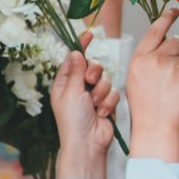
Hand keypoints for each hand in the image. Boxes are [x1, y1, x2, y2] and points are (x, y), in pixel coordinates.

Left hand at [51, 30, 119, 178]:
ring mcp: (93, 96)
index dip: (81, 46)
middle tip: (90, 81)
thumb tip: (74, 51)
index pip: (73, 59)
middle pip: (93, 66)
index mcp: (65, 83)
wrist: (88, 143)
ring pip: (105, 79)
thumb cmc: (73, 120)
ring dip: (102, 92)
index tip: (89, 35)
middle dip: (95, 73)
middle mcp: (79, 88)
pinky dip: (109, 102)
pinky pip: (114, 93)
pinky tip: (103, 113)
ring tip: (95, 105)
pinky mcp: (107, 103)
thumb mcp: (71, 91)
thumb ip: (75, 70)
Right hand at [125, 8, 178, 160]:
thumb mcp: (137, 79)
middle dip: (178, 50)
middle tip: (173, 68)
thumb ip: (149, 61)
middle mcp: (155, 59)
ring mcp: (172, 67)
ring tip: (172, 88)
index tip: (175, 10)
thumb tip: (165, 49)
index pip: (155, 31)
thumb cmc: (145, 106)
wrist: (155, 127)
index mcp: (139, 59)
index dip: (166, 18)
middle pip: (176, 41)